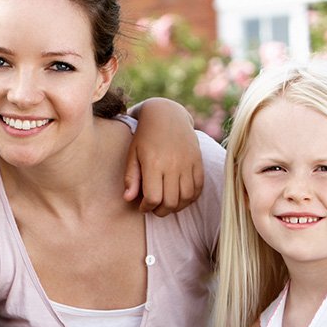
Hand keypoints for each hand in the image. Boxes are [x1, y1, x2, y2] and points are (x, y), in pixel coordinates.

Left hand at [124, 98, 204, 215]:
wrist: (166, 115)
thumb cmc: (145, 136)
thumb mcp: (133, 154)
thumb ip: (131, 178)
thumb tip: (128, 199)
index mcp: (154, 163)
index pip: (153, 198)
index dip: (146, 207)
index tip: (142, 206)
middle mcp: (173, 165)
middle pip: (170, 202)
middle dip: (160, 211)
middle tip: (154, 208)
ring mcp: (188, 163)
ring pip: (186, 198)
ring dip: (176, 207)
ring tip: (167, 203)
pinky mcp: (198, 161)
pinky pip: (198, 187)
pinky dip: (191, 197)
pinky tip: (180, 196)